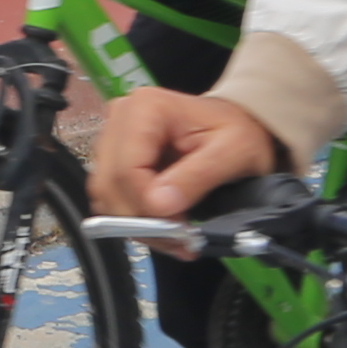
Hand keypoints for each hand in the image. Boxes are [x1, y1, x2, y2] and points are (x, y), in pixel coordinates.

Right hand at [86, 86, 281, 225]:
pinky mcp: (114, 159)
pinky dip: (135, 220)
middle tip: (181, 240)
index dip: (146, 205)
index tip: (178, 228)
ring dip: (138, 225)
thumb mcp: (233, 152)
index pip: (127, 168)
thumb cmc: (239, 132)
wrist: (238, 124)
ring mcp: (113, 138)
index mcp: (146, 108)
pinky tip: (165, 226)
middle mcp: (121, 118)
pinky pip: (112, 199)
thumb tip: (159, 206)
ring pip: (107, 196)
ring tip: (177, 237)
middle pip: (111, 184)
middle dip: (143, 220)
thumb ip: (196, 177)